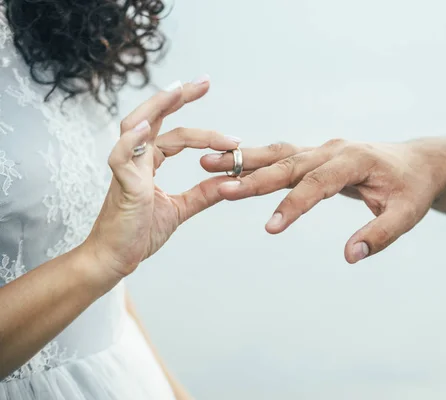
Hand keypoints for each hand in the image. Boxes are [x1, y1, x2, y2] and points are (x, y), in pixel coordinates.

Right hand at [84, 78, 240, 279]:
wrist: (114, 259)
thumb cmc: (138, 233)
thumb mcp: (180, 209)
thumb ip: (203, 194)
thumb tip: (231, 181)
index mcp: (149, 163)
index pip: (175, 133)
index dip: (203, 130)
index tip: (232, 135)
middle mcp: (136, 159)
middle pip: (154, 117)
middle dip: (178, 97)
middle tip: (204, 81)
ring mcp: (126, 169)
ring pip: (135, 126)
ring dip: (157, 106)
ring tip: (178, 89)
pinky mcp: (121, 185)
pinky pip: (121, 156)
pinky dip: (131, 139)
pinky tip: (146, 126)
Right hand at [201, 139, 445, 263]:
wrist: (417, 163)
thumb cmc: (412, 189)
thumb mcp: (406, 214)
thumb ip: (380, 235)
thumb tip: (350, 256)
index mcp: (356, 160)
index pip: (319, 183)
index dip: (294, 205)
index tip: (271, 228)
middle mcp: (333, 149)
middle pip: (289, 164)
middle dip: (253, 178)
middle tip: (220, 189)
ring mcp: (322, 149)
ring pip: (278, 154)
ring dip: (244, 160)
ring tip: (207, 162)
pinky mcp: (315, 155)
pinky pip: (280, 156)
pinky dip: (254, 160)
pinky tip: (228, 164)